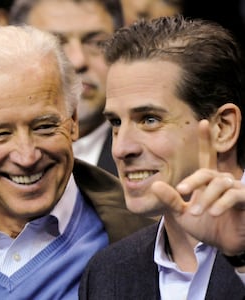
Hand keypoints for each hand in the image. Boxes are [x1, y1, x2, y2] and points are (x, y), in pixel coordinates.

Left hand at [151, 120, 244, 254]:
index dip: (206, 140)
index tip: (203, 121)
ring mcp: (235, 189)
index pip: (207, 157)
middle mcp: (222, 180)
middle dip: (193, 181)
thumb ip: (170, 199)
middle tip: (180, 191)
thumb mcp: (181, 213)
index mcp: (207, 180)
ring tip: (194, 211)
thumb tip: (156, 184)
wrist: (220, 246)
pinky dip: (221, 203)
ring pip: (219, 183)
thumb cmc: (203, 226)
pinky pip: (234, 195)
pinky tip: (213, 213)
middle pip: (207, 171)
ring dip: (205, 197)